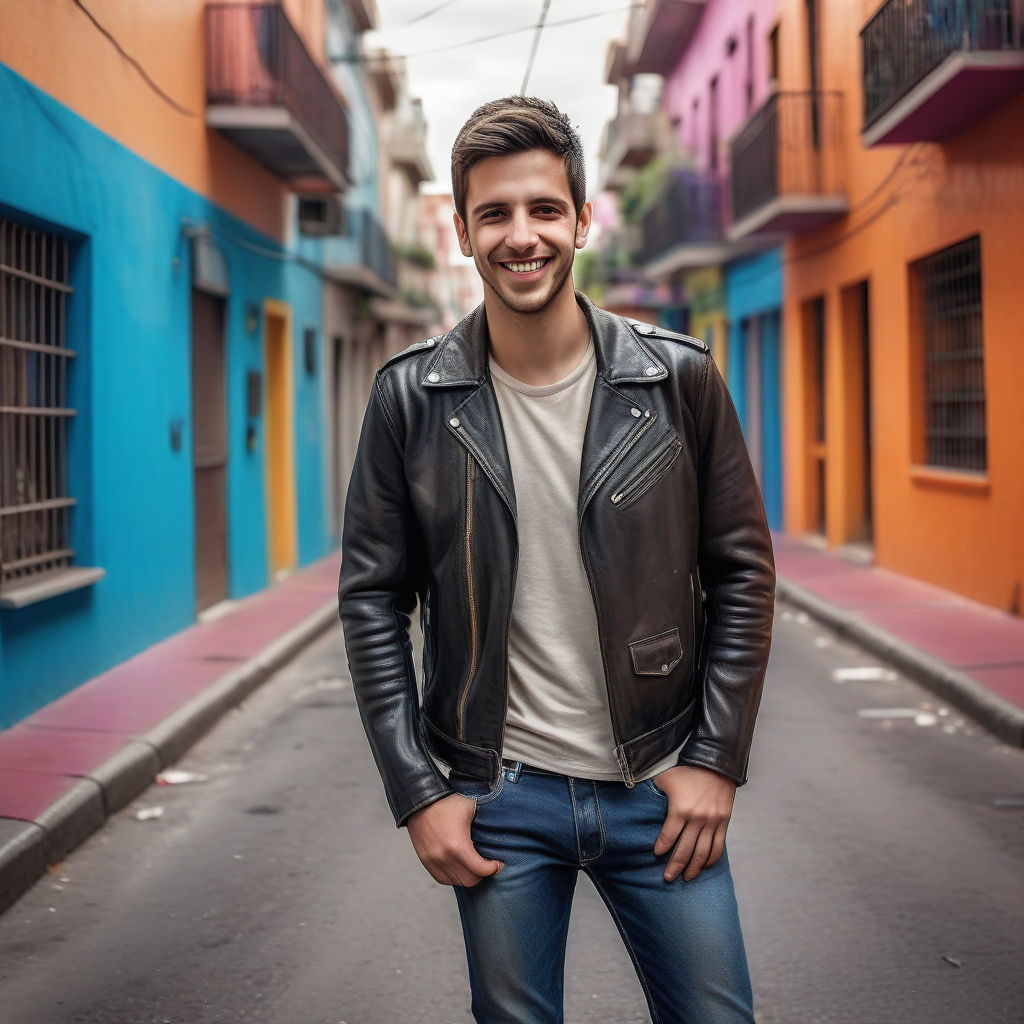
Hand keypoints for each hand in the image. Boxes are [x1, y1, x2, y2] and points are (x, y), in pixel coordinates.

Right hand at [406, 793, 503, 886]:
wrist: (421, 800)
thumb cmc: (448, 801)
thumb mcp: (471, 808)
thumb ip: (485, 820)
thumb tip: (504, 825)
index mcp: (458, 845)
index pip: (480, 870)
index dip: (492, 869)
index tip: (497, 863)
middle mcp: (444, 857)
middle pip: (469, 881)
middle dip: (482, 874)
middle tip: (487, 865)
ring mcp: (433, 860)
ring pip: (456, 882)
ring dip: (467, 877)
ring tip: (474, 866)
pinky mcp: (425, 860)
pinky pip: (442, 879)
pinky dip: (453, 877)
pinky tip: (460, 867)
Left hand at [651, 765, 735, 882]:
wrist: (715, 764)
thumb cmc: (687, 771)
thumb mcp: (665, 778)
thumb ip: (653, 792)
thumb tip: (637, 800)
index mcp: (680, 809)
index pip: (668, 837)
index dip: (661, 848)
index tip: (657, 854)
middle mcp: (697, 818)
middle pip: (685, 850)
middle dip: (675, 866)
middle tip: (668, 878)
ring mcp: (712, 822)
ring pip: (702, 853)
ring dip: (693, 868)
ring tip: (686, 878)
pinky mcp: (723, 823)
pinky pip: (717, 847)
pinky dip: (710, 859)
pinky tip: (703, 866)